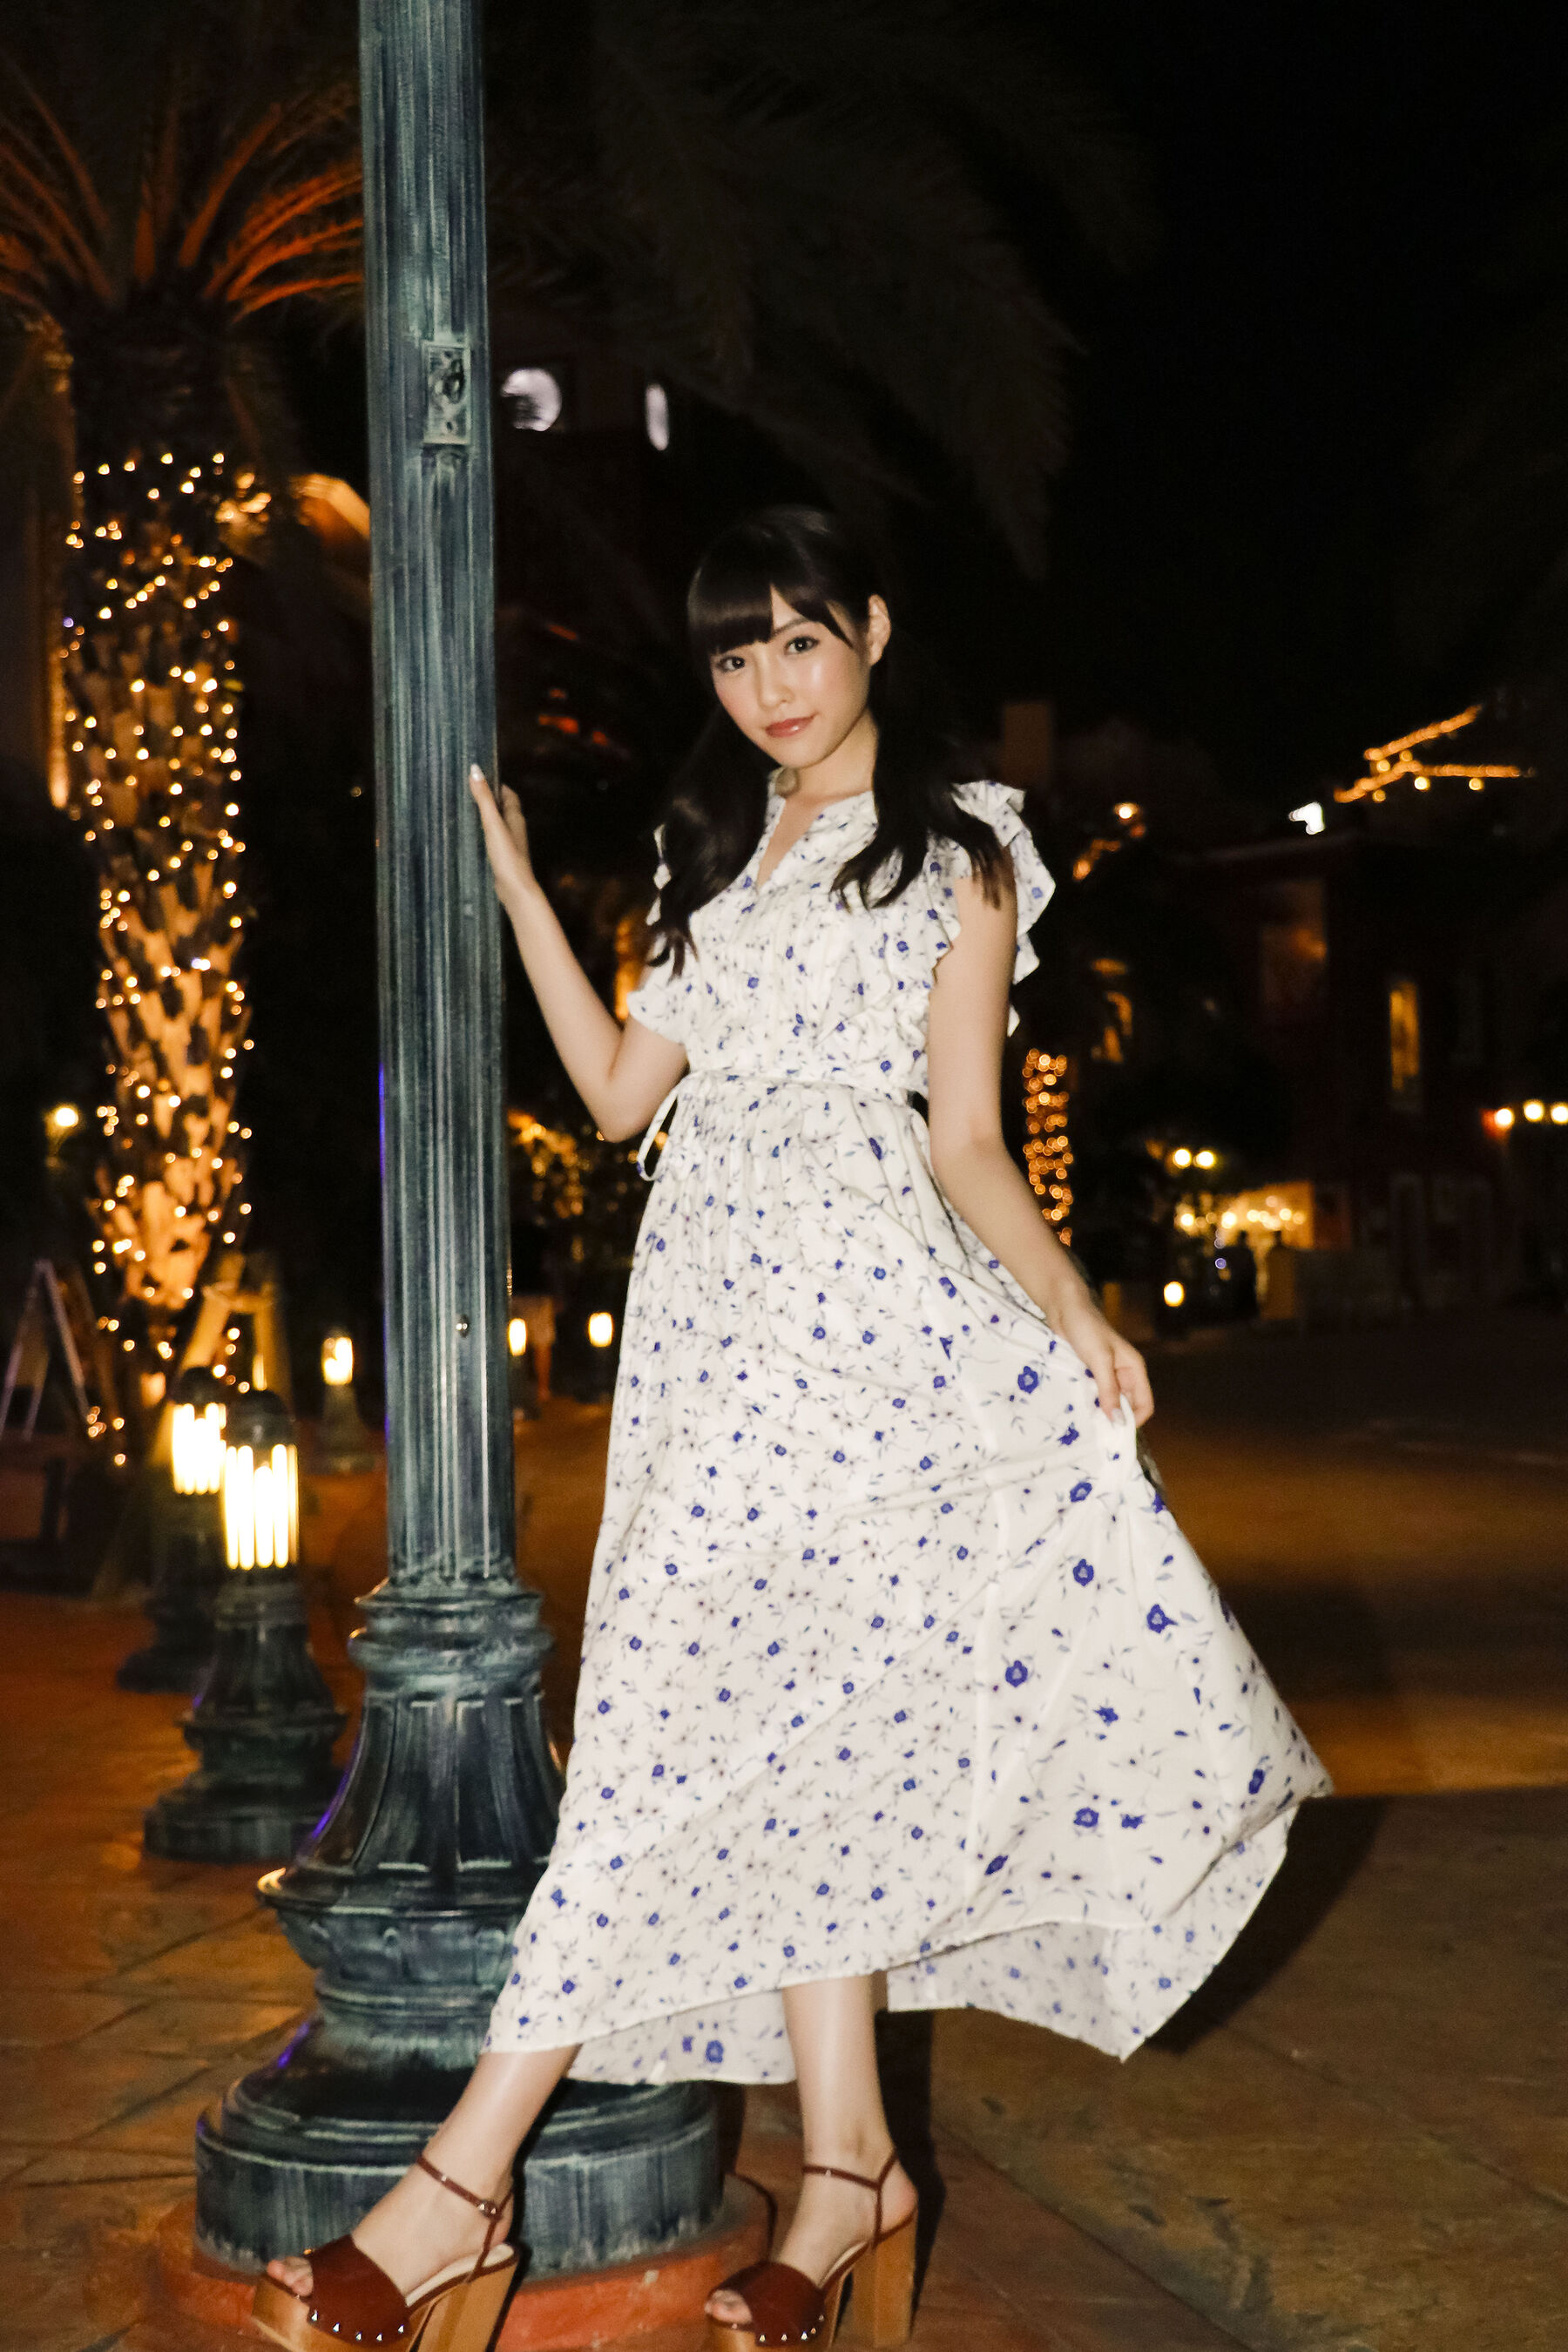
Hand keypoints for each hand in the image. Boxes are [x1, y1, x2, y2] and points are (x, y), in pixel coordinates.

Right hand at [468, 763, 535, 903]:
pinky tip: (470, 834)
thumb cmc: (507, 855)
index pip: (509, 794)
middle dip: (488, 799)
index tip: (479, 778)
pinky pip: (492, 837)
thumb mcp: (492, 824)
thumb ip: (484, 799)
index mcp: (516, 817)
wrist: (515, 889)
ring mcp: (509, 843)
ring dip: (485, 816)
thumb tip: (475, 769)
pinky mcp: (502, 856)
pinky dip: (483, 832)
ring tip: (464, 810)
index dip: (496, 785)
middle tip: (467, 792)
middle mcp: (515, 828)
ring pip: (497, 823)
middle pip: (503, 808)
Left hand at [1054, 1290, 1153, 1426]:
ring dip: (1100, 1412)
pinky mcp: (1091, 1373)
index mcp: (1134, 1369)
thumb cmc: (1086, 1329)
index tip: (1114, 1433)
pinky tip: (1078, 1408)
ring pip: (1109, 1402)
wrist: (1065, 1308)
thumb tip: (1117, 1420)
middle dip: (1115, 1419)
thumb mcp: (1099, 1361)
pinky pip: (1094, 1394)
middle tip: (1097, 1432)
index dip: (1133, 1420)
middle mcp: (1124, 1374)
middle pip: (1127, 1406)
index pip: (1144, 1404)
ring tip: (1086, 1422)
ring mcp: (1107, 1374)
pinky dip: (1089, 1402)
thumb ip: (1109, 1390)